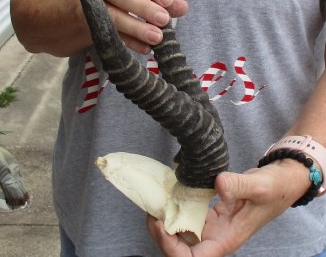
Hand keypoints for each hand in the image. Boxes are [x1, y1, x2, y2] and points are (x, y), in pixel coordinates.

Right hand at [87, 0, 187, 53]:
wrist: (87, 6)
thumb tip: (182, 8)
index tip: (168, 0)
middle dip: (142, 6)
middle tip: (163, 20)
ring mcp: (88, 0)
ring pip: (110, 14)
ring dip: (135, 27)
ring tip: (156, 37)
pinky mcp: (86, 21)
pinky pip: (109, 32)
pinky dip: (128, 41)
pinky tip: (145, 48)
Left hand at [147, 160, 310, 256]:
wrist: (280, 183)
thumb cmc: (275, 189)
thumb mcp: (260, 186)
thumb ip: (240, 186)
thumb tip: (218, 184)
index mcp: (226, 239)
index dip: (172, 248)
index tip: (161, 224)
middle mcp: (216, 236)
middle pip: (181, 248)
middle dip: (161, 235)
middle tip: (151, 210)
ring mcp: (212, 226)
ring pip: (182, 233)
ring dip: (165, 221)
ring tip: (155, 201)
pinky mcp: (210, 214)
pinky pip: (187, 216)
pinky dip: (175, 208)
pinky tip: (169, 194)